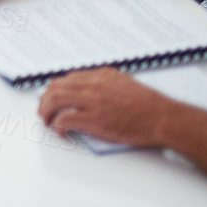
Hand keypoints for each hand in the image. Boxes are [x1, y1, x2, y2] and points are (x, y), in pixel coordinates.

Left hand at [38, 68, 172, 147]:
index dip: (56, 89)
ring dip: (46, 111)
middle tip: (43, 111)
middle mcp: (93, 84)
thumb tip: (89, 88)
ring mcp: (92, 101)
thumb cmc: (149, 105)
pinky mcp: (94, 119)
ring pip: (55, 100)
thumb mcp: (125, 83)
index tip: (52, 97)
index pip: (68, 78)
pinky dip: (57, 126)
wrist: (162, 117)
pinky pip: (65, 120)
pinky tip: (60, 131)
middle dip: (45, 99)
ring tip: (46, 120)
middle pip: (56, 87)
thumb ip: (106, 83)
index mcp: (100, 75)